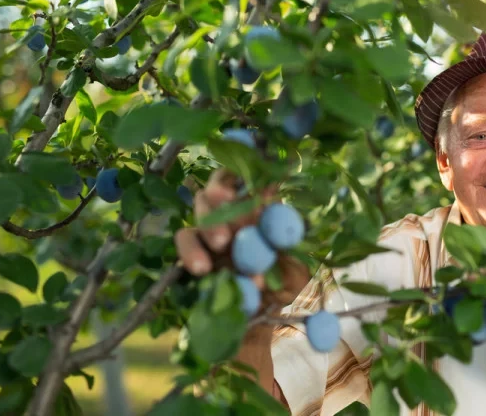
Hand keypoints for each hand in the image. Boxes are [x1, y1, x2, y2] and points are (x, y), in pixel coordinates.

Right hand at [174, 169, 310, 310]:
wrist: (269, 315)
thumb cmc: (289, 280)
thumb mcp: (299, 259)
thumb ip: (288, 237)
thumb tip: (278, 214)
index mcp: (263, 204)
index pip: (249, 173)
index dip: (243, 170)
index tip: (248, 179)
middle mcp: (236, 210)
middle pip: (220, 186)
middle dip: (222, 196)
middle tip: (230, 205)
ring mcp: (213, 228)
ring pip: (201, 209)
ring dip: (210, 223)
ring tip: (222, 244)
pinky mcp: (196, 249)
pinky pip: (185, 239)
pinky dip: (191, 250)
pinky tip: (203, 268)